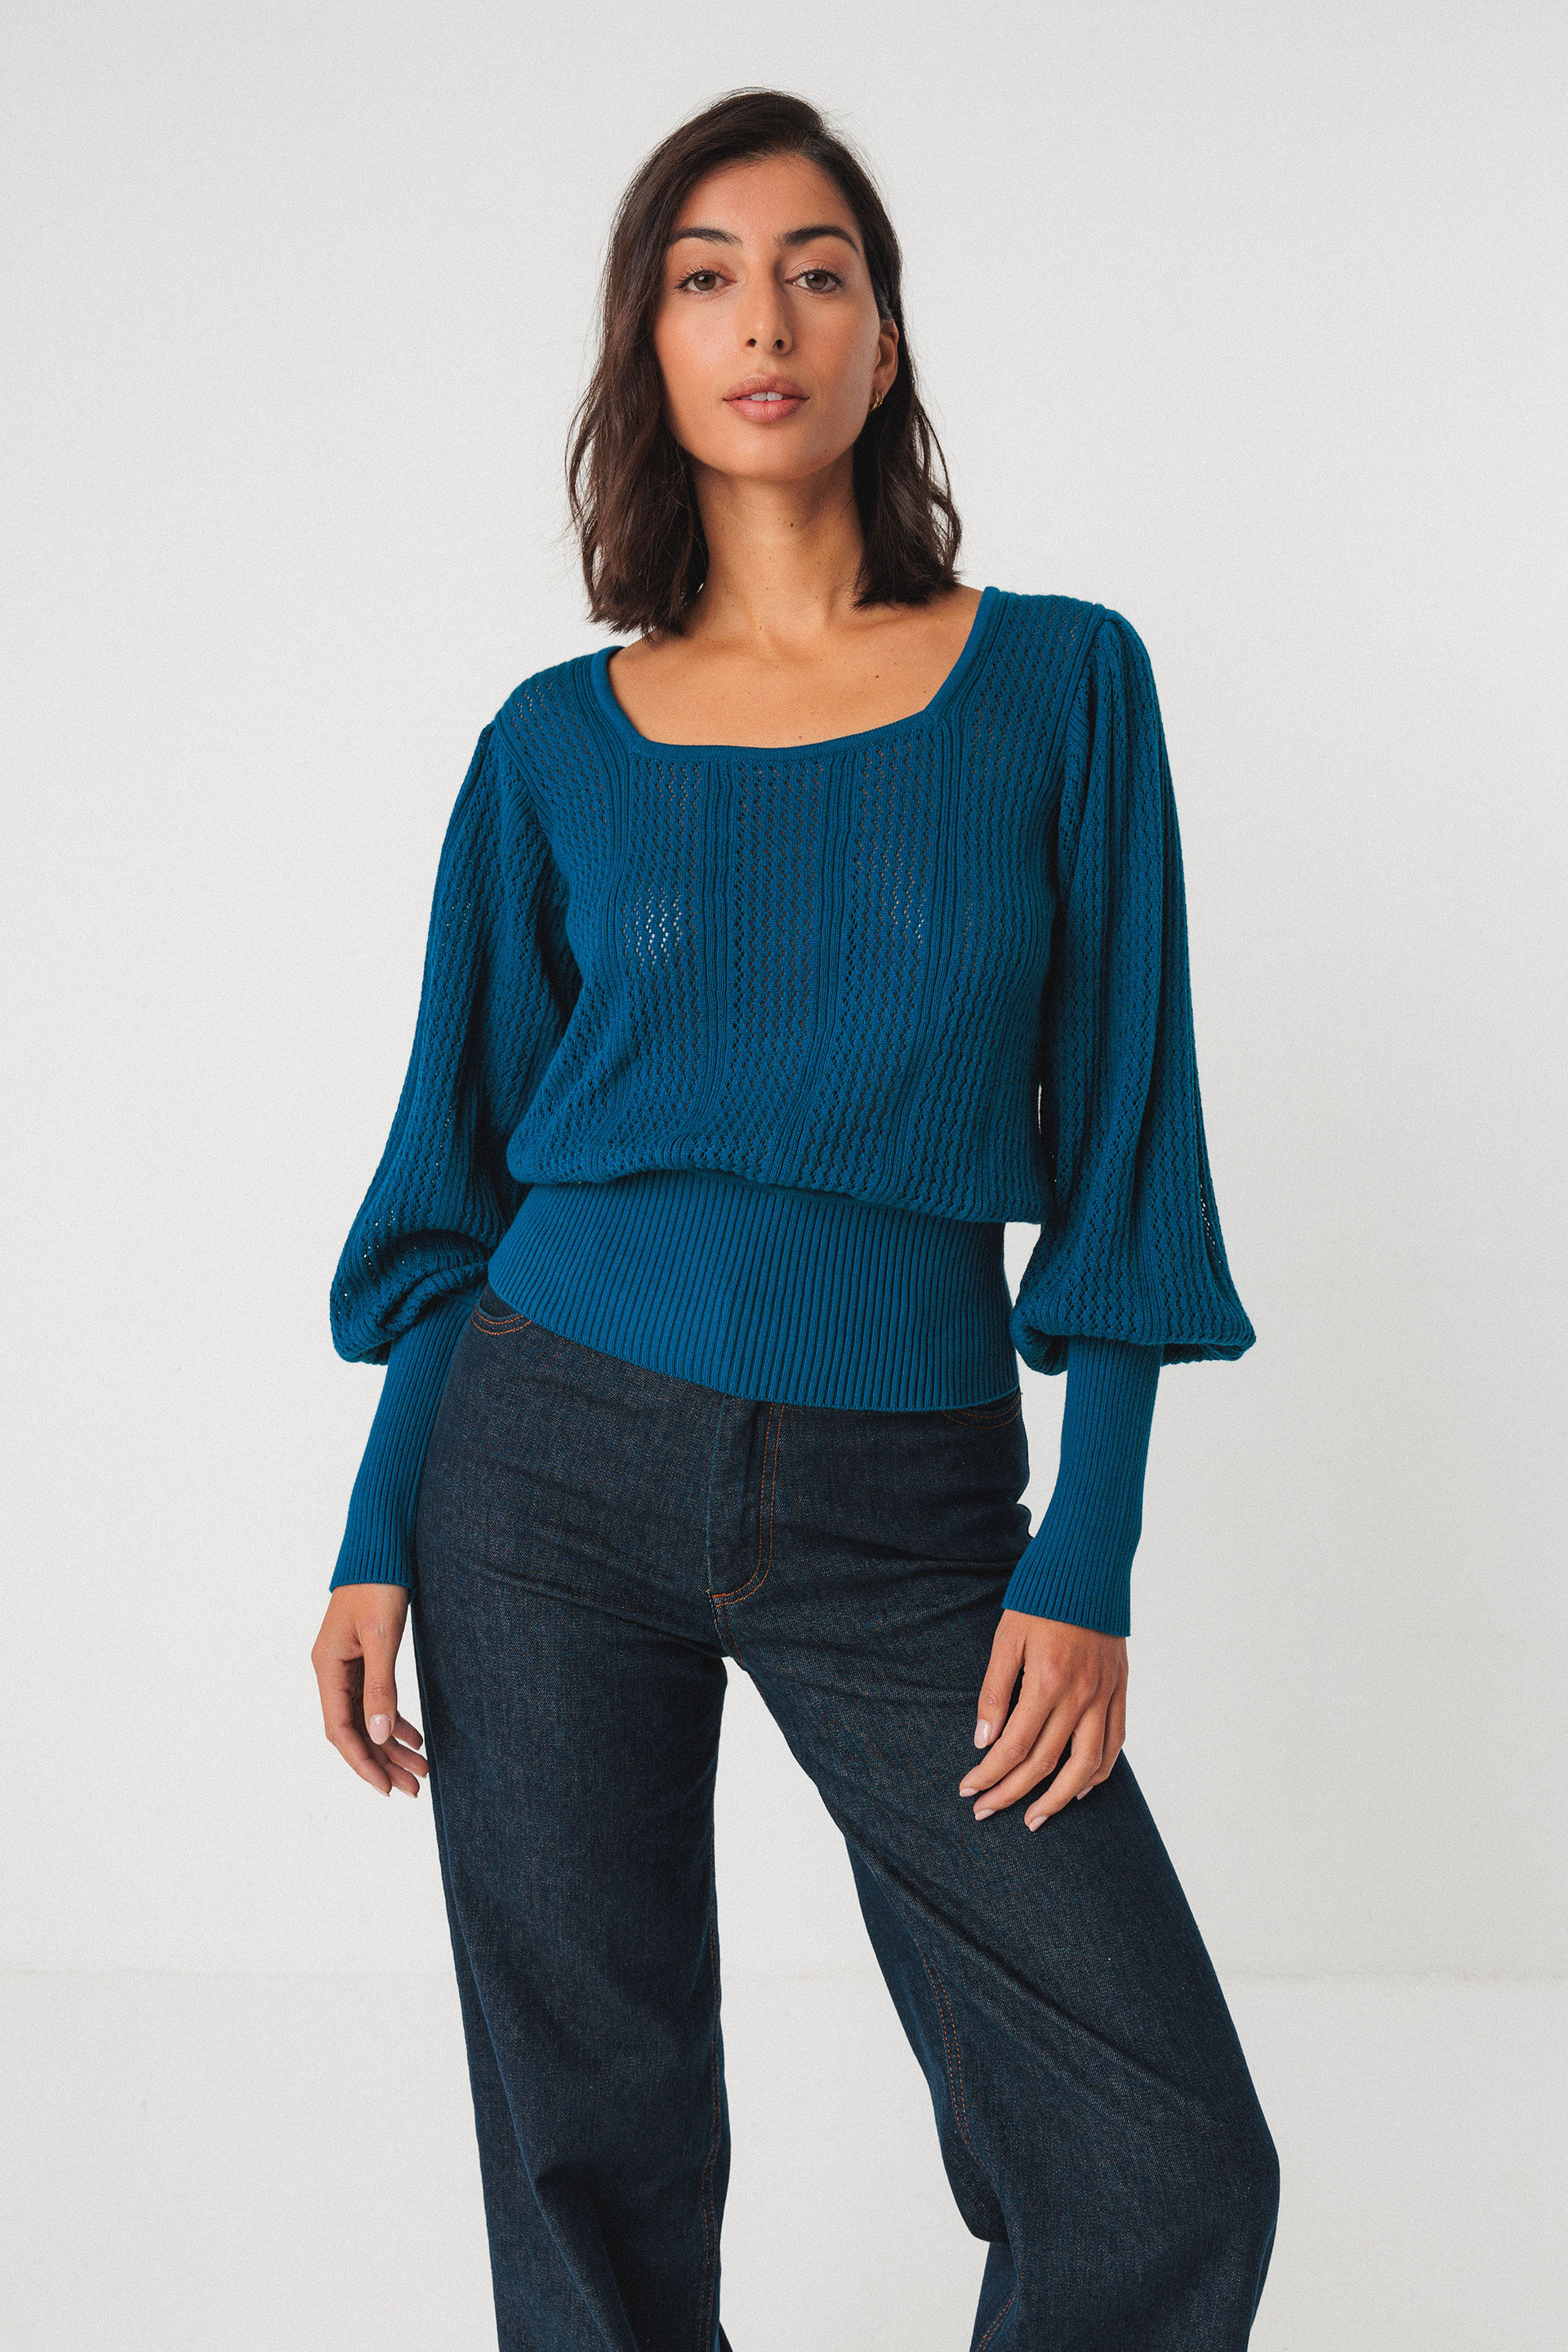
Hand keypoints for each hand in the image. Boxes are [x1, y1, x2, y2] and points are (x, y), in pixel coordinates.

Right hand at [310, 1583, 428, 1796]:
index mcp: (328, 1668)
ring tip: (422, 1769)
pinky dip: (395, 1720)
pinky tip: (416, 1736)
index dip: (363, 1762)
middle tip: (415, 1788)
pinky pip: (375, 1700)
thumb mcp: (382, 1637)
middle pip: (354, 1730)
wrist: (381, 1546)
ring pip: (367, 1718)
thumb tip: (381, 1735)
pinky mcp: (363, 1657)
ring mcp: (346, 1665)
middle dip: (383, 1761)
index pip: (340, 1730)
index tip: (387, 1788)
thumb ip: (381, 1686)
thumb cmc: (379, 1584)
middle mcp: (332, 1670)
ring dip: (392, 1744)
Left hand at [958, 1610, 1126, 1828]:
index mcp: (1047, 1683)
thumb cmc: (1041, 1601)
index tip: (969, 1791)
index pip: (1014, 1746)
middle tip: (987, 1811)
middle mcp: (1080, 1697)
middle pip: (1045, 1763)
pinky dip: (1099, 1772)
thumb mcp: (1007, 1640)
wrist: (1089, 1569)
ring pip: (1086, 1765)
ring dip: (1059, 1798)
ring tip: (1035, 1818)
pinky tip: (1079, 1787)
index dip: (989, 1775)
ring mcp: (1105, 1696)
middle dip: (1012, 1793)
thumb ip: (995, 1692)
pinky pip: (1115, 1744)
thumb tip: (983, 1742)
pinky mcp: (1120, 1690)